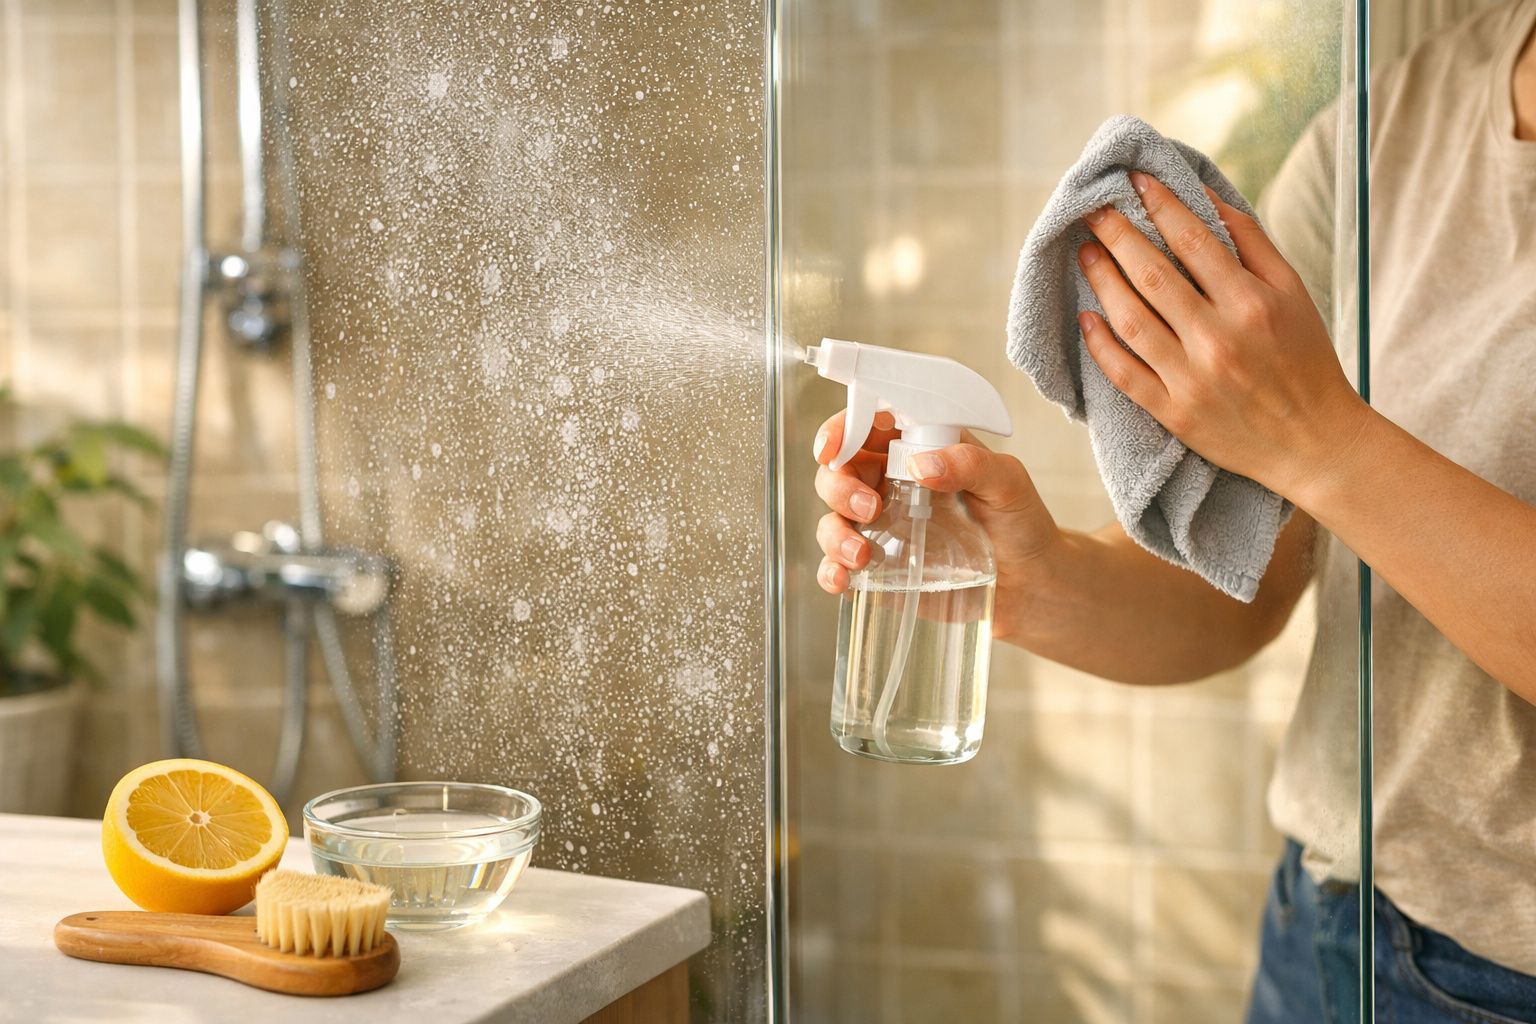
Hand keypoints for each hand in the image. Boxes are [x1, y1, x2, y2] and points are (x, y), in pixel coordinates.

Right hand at [811, 410, 1060, 640]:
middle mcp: (891, 483)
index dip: (841, 430)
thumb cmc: (1021, 524)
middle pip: (838, 471)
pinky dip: (830, 572)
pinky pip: (839, 565)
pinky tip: (842, 581)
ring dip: (833, 533)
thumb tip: (923, 465)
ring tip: (861, 555)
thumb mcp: (1008, 484)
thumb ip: (972, 464)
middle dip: (838, 487)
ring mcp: (882, 526)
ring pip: (832, 518)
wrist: (1031, 586)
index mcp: (918, 448)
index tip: (832, 448)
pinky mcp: (880, 567)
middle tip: (868, 508)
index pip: (867, 426)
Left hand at [1076, 172, 1370, 502]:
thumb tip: (1208, 197)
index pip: (1192, 241)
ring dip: (1102, 282)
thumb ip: (1251, 243)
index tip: (1135, 180)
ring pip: (1132, 320)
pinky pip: (1124, 374)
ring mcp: (1192, 378)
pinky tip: (1086, 318)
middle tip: (1093, 210)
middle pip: (1152, 275)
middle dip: (1117, 236)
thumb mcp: (1293, 292)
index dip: (1160, 205)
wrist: (1314, 442)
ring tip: (1086, 254)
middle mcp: (1219, 338)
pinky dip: (1100, 345)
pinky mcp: (1174, 413)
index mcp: (1251, 303)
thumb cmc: (1305, 359)